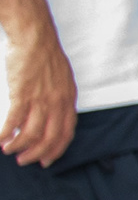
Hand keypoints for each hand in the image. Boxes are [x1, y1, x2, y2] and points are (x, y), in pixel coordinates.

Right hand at [0, 23, 74, 166]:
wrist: (35, 38)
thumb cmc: (45, 56)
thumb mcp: (63, 80)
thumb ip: (59, 99)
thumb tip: (50, 116)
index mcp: (69, 99)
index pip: (66, 132)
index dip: (56, 150)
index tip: (47, 160)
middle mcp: (58, 102)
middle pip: (50, 138)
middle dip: (37, 154)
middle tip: (25, 161)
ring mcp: (40, 99)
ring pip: (31, 133)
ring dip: (18, 146)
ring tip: (8, 150)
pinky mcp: (22, 94)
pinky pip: (13, 121)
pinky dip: (5, 134)